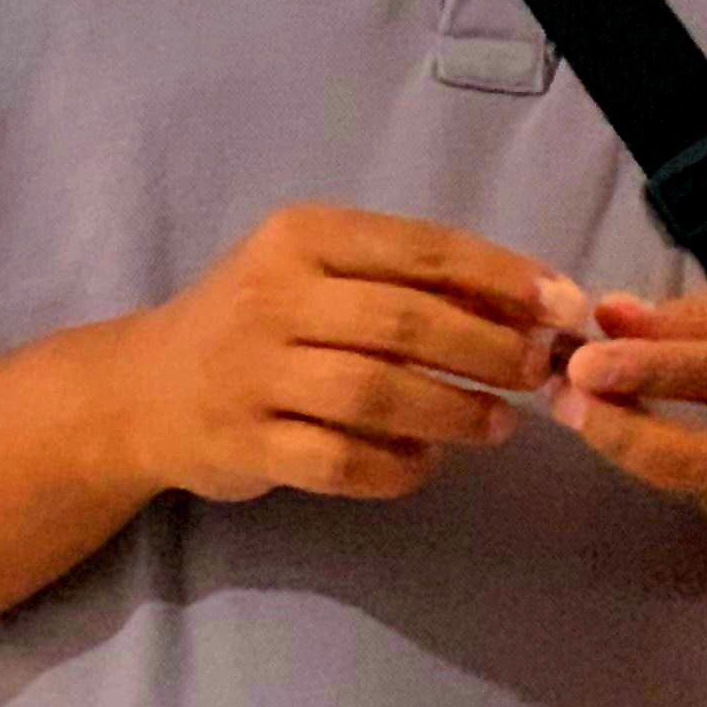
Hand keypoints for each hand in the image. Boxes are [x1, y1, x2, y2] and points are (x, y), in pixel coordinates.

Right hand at [119, 205, 580, 505]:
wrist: (140, 390)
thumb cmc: (259, 323)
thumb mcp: (319, 274)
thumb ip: (411, 280)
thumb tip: (533, 301)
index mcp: (301, 238)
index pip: (422, 250)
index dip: (505, 279)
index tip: (567, 308)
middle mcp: (272, 298)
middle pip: (406, 324)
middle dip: (491, 350)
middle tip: (540, 373)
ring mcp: (253, 375)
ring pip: (376, 395)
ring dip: (454, 411)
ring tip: (501, 425)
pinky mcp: (245, 444)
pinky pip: (339, 462)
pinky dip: (396, 469)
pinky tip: (427, 464)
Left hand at [554, 284, 706, 534]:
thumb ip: (701, 317)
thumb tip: (610, 318)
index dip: (655, 370)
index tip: (585, 362)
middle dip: (628, 436)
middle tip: (564, 401)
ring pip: (705, 490)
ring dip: (634, 453)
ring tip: (581, 412)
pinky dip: (665, 469)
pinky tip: (629, 438)